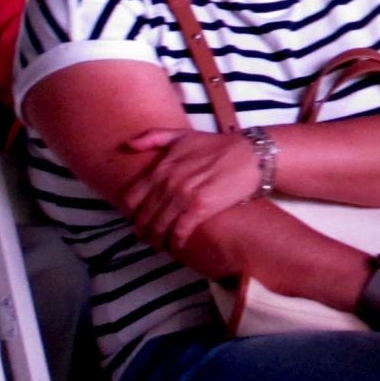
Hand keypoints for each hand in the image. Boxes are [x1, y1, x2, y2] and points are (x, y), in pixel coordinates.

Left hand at [121, 127, 259, 251]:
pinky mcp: (200, 208)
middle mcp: (168, 182)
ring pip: (159, 227)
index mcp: (161, 167)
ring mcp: (183, 195)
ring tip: (161, 245)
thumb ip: (154, 137)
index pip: (131, 198)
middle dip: (144, 231)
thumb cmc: (217, 146)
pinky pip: (180, 231)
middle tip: (148, 238)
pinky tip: (178, 245)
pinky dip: (176, 241)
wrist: (251, 155)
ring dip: (158, 240)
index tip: (138, 219)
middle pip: (144, 217)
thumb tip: (128, 145)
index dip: (131, 213)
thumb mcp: (183, 135)